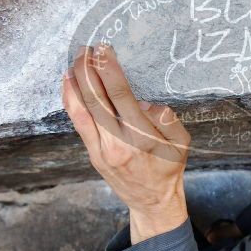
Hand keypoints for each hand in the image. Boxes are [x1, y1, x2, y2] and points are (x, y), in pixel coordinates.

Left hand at [61, 44, 190, 243]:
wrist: (152, 201)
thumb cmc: (168, 168)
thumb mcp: (181, 142)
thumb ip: (166, 118)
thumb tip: (142, 103)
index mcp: (140, 136)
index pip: (119, 94)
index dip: (108, 70)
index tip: (104, 50)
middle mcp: (117, 142)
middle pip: (95, 99)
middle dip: (87, 71)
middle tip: (85, 50)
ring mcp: (101, 149)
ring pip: (80, 111)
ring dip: (74, 83)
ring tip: (73, 62)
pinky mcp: (93, 153)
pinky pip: (78, 122)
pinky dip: (71, 101)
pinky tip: (69, 85)